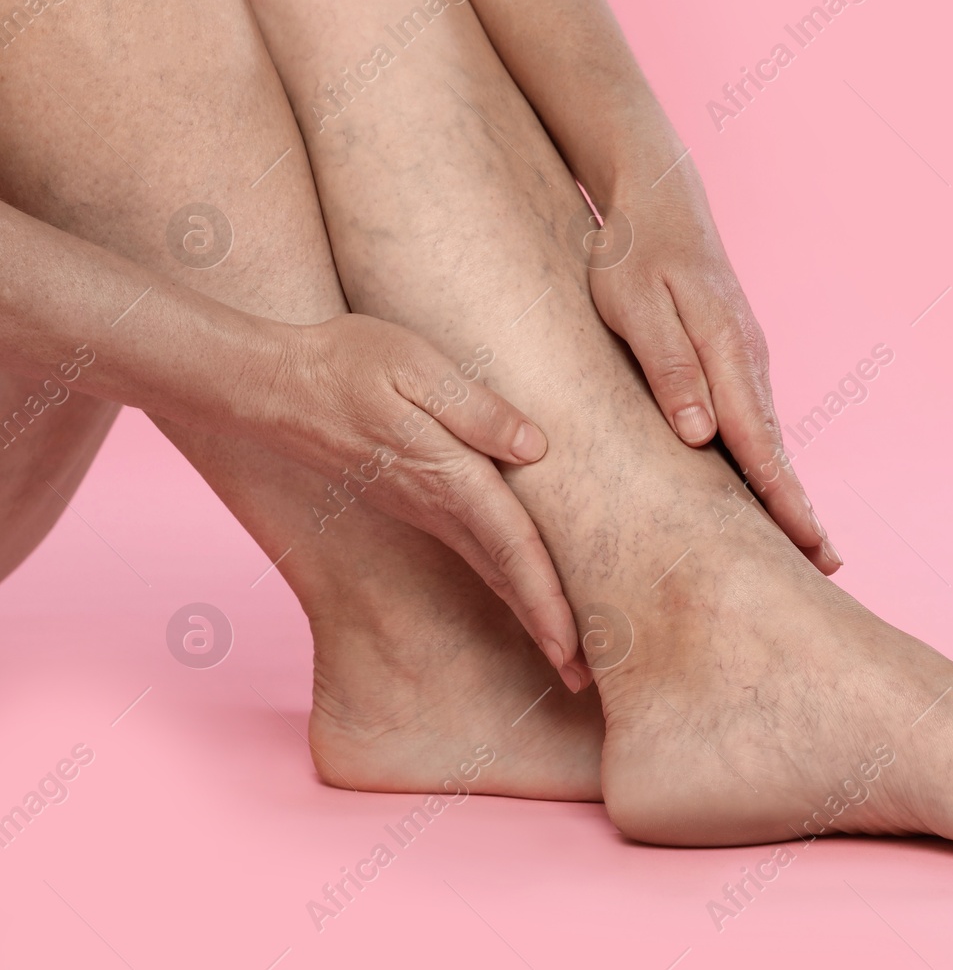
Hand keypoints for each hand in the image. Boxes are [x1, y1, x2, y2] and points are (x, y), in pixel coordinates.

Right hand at [242, 313, 587, 691]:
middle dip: (550, 631)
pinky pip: (476, 550)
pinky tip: (523, 594)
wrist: (271, 385)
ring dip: (532, 613)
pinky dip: (508, 581)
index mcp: (451, 477)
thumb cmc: (345, 364)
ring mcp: (428, 507)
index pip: (515, 549)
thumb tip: (536, 445)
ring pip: (494, 570)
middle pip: (510, 577)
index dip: (548, 601)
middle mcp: (442, 505)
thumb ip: (477, 409)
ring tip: (567, 655)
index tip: (575, 650)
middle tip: (589, 681)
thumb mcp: (417, 367)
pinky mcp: (417, 499)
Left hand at [584, 181, 839, 573]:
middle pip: (776, 450)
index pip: (759, 443)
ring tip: (805, 546)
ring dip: (784, 491)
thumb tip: (700, 435)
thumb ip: (669, 367)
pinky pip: (754, 422)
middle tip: (826, 566)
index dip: (781, 499)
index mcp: (728, 352)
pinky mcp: (734, 360)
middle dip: (800, 509)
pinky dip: (765, 462)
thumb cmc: (635, 252)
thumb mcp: (636, 305)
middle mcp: (749, 361)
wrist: (659, 198)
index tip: (806, 545)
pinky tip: (767, 492)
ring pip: (768, 438)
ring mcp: (746, 361)